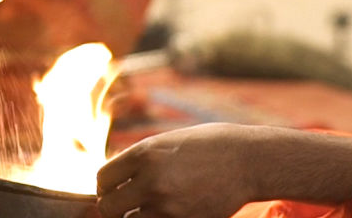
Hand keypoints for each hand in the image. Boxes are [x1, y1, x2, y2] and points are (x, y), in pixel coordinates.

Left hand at [96, 124, 261, 217]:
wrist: (248, 159)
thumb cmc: (210, 145)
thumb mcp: (169, 142)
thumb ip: (142, 159)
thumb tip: (117, 179)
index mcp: (145, 153)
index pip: (102, 179)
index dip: (105, 187)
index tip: (114, 190)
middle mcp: (151, 179)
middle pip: (108, 207)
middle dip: (113, 208)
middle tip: (125, 205)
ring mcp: (167, 204)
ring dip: (136, 217)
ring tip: (151, 207)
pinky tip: (170, 211)